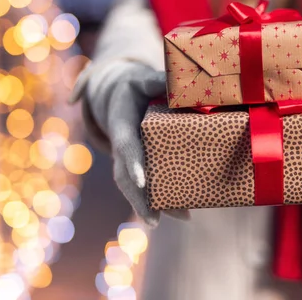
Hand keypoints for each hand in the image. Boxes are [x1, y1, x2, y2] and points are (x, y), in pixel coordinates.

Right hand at [87, 62, 189, 226]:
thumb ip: (160, 82)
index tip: (141, 180)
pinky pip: (142, 184)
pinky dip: (156, 199)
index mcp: (121, 122)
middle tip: (154, 219)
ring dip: (147, 205)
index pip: (126, 144)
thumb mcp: (145, 80)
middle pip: (124, 176)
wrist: (115, 94)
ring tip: (169, 221)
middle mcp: (120, 144)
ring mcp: (125, 157)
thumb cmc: (135, 86)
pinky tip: (179, 212)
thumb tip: (185, 88)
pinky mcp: (135, 164)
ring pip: (131, 186)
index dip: (133, 162)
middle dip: (138, 198)